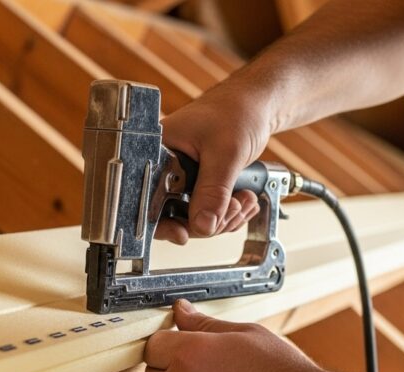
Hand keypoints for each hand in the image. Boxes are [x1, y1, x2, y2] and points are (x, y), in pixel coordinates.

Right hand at [156, 89, 272, 243]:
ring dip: (223, 217)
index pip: (147, 201)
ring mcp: (182, 178)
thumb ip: (213, 192)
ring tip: (243, 200)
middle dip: (207, 220)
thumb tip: (203, 226)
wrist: (256, 105)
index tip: (184, 234)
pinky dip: (227, 213)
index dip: (164, 223)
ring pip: (194, 218)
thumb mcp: (225, 153)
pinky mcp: (198, 184)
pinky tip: (242, 199)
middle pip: (173, 216)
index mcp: (157, 153)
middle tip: (232, 208)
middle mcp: (165, 168)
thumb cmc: (235, 111)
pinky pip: (207, 212)